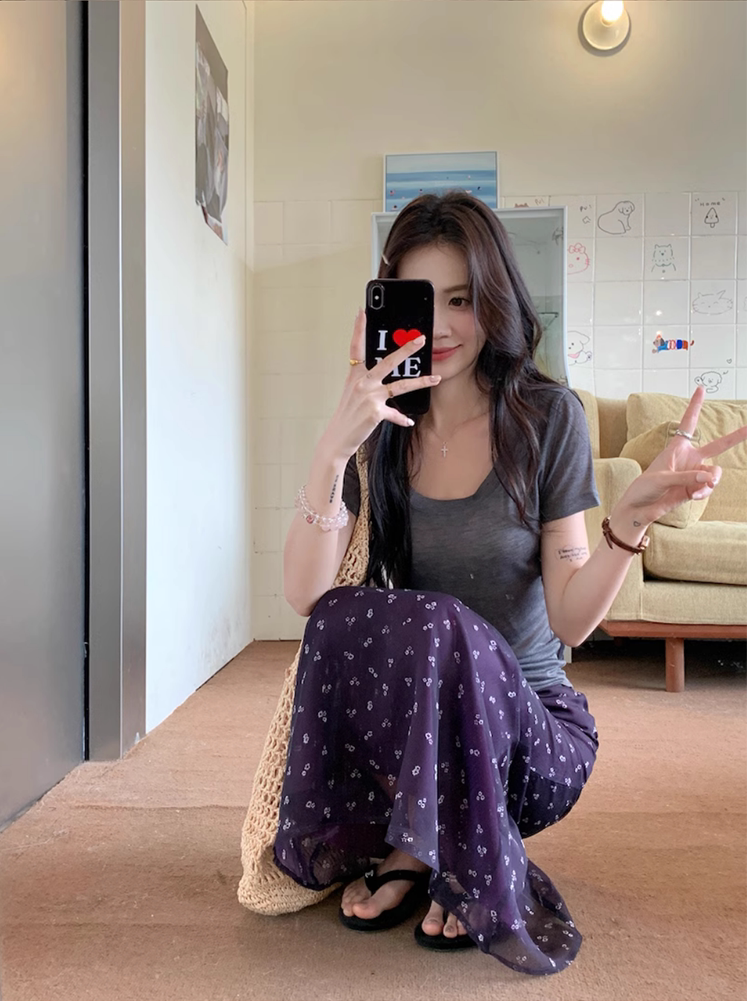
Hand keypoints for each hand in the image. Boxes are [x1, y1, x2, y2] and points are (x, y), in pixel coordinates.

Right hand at [319, 308, 439, 459]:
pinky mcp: (375, 413)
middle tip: (421, 339)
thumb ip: (367, 383)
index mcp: (354, 376)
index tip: (362, 312)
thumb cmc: (347, 417)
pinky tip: (409, 421)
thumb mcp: (353, 395)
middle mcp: (362, 383)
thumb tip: (385, 377)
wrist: (337, 439)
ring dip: (420, 382)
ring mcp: (369, 397)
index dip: (359, 329)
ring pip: (400, 386)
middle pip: (388, 362)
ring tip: (436, 378)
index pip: (356, 348)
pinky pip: (396, 414)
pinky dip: (402, 418)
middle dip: (407, 349)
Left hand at [619, 386, 746, 525]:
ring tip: (704, 486)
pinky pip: (708, 488)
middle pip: (718, 445)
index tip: (700, 388)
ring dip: (711, 480)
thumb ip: (687, 477)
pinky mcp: (695, 489)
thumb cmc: (645, 487)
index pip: (689, 423)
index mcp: (677, 448)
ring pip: (715, 473)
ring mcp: (694, 474)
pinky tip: (693, 496)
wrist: (640, 508)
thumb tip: (710, 477)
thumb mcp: (662, 478)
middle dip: (736, 437)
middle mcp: (689, 458)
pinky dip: (704, 492)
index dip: (695, 406)